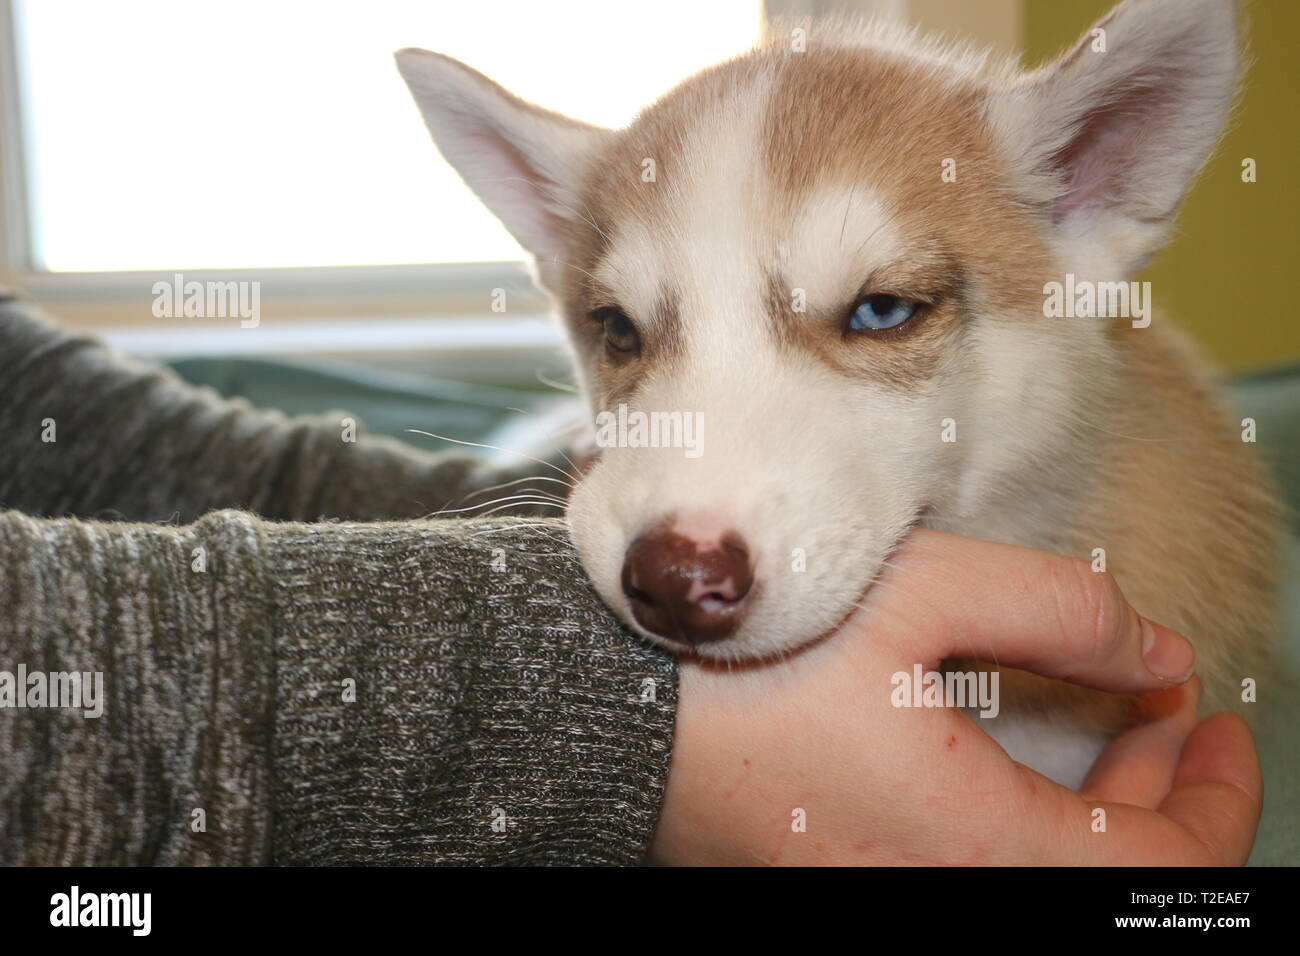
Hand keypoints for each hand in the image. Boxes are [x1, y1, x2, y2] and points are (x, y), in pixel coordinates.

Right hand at [650, 530, 1260, 864]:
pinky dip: (1018, 815)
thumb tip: (1156, 654)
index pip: (1162, 867)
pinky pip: (971, 864)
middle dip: (1161, 792)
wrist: (612, 708)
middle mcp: (940, 897)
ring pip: (1037, 872)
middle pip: (1103, 880)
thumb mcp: (922, 597)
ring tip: (1098, 716)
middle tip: (1168, 708)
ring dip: (1090, 804)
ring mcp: (885, 896)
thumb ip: (1064, 615)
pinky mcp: (842, 881)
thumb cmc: (753, 655)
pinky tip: (1001, 744)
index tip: (1214, 715)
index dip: (1216, 793)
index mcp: (976, 847)